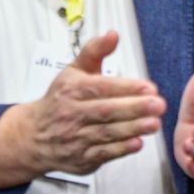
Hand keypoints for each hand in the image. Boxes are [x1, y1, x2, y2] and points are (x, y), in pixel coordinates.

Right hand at [0, 31, 166, 180]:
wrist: (34, 135)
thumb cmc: (60, 100)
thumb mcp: (73, 71)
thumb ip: (95, 51)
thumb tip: (113, 35)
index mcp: (71, 89)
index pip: (100, 87)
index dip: (126, 87)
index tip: (148, 87)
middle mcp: (72, 113)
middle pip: (106, 110)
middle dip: (134, 108)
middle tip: (159, 105)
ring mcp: (75, 137)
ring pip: (106, 133)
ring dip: (132, 128)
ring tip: (154, 124)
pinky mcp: (80, 157)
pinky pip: (102, 153)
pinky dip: (121, 149)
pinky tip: (137, 142)